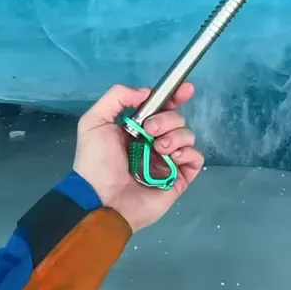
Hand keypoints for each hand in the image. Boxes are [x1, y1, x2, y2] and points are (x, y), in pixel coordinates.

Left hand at [73, 83, 202, 232]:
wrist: (101, 198)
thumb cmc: (96, 161)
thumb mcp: (94, 121)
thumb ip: (117, 97)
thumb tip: (147, 92)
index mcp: (138, 129)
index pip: (162, 108)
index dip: (175, 97)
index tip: (185, 90)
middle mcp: (155, 142)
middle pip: (177, 119)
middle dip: (166, 120)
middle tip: (150, 131)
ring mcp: (168, 161)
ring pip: (187, 136)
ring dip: (175, 136)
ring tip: (158, 148)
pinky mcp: (178, 179)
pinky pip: (196, 158)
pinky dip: (189, 153)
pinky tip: (173, 157)